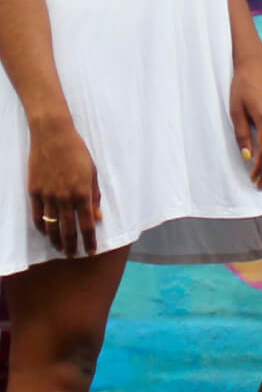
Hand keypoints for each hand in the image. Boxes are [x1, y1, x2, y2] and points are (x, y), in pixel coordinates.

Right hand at [28, 115, 101, 256]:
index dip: (89, 241)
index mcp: (82, 192)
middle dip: (73, 246)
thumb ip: (94, 196)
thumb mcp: (92, 172)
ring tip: (61, 248)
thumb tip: (97, 217)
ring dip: (56, 240)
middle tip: (74, 255)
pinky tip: (46, 232)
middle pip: (68, 230)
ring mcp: (48, 196)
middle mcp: (65, 198)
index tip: (92, 251)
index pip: (87, 224)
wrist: (53, 136)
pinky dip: (42, 227)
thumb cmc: (77, 152)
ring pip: (51, 226)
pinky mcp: (34, 192)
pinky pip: (38, 216)